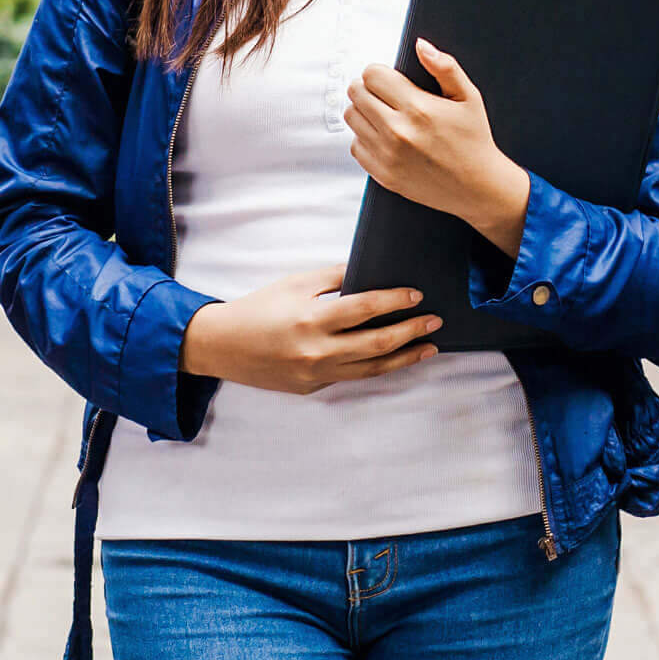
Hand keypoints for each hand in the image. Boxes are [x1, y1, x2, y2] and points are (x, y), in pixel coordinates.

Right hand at [181, 267, 441, 395]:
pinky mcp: (313, 387)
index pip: (365, 309)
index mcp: (311, 319)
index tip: (417, 295)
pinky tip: (394, 358)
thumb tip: (370, 271)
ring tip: (428, 347)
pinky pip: (352, 376)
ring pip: (372, 368)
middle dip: (411, 331)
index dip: (395, 301)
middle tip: (435, 321)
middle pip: (377, 343)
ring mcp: (316, 374)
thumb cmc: (259, 308)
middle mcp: (317, 351)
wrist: (223, 346)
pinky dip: (377, 367)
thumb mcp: (294, 283)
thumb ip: (334, 277)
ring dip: (405, 357)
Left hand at [344, 41, 531, 253]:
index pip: (372, 75)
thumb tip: (420, 45)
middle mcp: (398, 131)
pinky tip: (385, 137)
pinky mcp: (382, 174)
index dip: (379, 72)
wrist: (477, 187)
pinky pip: (355, 145)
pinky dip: (365, 138)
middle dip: (368, 88)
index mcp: (418, 108)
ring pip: (351, 117)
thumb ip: (445, 67)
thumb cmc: (474, 139)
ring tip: (384, 114)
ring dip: (364, 111)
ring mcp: (387, 155)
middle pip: (356, 93)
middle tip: (385, 94)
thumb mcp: (468, 98)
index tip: (389, 79)